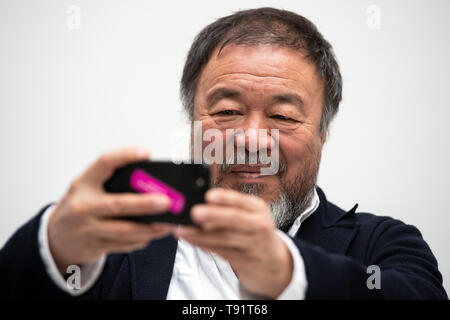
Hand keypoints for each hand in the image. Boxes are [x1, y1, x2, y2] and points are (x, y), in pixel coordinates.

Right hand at [47, 146, 176, 274]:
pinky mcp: (94, 246)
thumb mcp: (87, 187)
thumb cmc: (79, 206)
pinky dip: (141, 240)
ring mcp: (87, 229)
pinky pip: (123, 245)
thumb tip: (150, 181)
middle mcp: (83, 206)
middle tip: (167, 201)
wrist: (55, 237)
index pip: (103, 163)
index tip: (146, 152)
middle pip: (117, 204)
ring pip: (124, 230)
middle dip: (145, 203)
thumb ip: (111, 182)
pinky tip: (152, 235)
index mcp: (83, 184)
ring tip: (168, 223)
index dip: (125, 155)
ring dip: (150, 228)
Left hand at [175, 188, 292, 298]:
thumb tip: (201, 200)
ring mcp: (254, 244)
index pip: (242, 201)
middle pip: (236, 219)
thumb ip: (230, 207)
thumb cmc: (254, 232)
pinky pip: (221, 251)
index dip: (225, 198)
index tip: (209, 195)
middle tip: (195, 212)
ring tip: (183, 229)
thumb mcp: (250, 215)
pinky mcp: (245, 260)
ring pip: (224, 238)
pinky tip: (191, 240)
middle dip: (214, 215)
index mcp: (258, 208)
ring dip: (200, 234)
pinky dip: (204, 245)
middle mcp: (259, 225)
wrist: (271, 261)